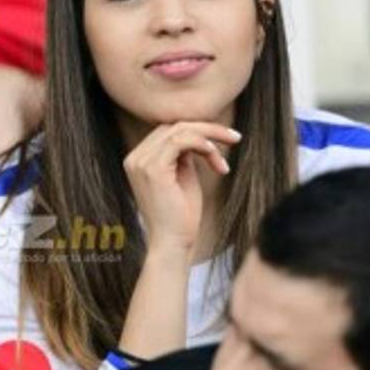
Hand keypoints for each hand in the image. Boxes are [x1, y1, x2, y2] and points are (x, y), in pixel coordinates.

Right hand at [123, 121, 241, 254]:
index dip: (199, 131)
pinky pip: (181, 140)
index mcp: (139, 159)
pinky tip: (216, 156)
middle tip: (235, 137)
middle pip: (174, 126)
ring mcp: (141, 161)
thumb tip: (199, 135)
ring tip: (227, 155)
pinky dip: (203, 144)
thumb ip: (185, 154)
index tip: (224, 140)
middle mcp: (135, 157)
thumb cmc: (181, 215)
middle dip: (208, 129)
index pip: (169, 130)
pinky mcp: (152, 168)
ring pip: (180, 129)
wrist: (172, 243)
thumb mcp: (184, 176)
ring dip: (210, 137)